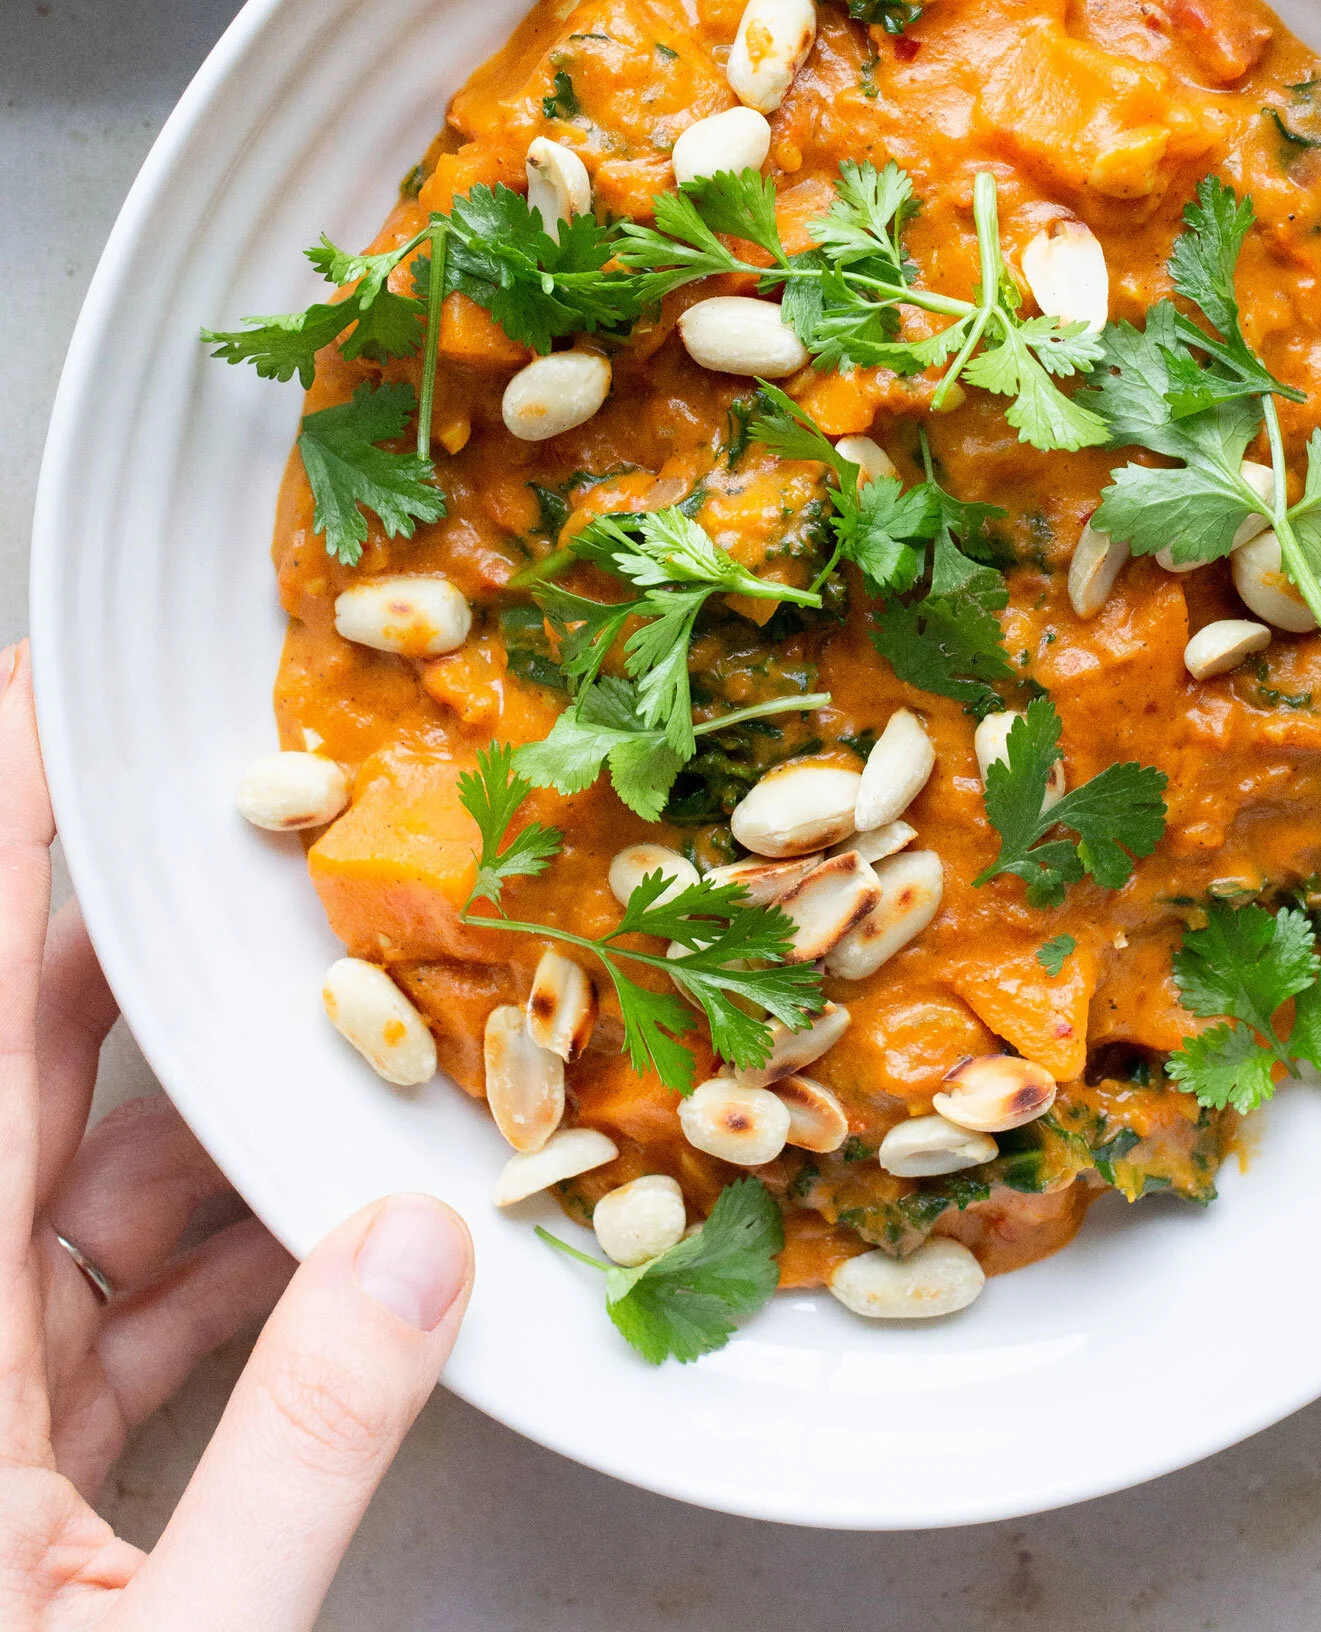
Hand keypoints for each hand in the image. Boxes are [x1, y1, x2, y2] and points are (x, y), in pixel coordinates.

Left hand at [0, 643, 474, 1627]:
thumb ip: (306, 1446)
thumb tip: (422, 1256)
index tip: (43, 704)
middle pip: (24, 1073)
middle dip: (144, 943)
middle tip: (260, 829)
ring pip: (84, 1183)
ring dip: (211, 1108)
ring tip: (337, 1020)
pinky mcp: (12, 1474)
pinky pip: (119, 1302)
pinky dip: (226, 1250)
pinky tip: (323, 1217)